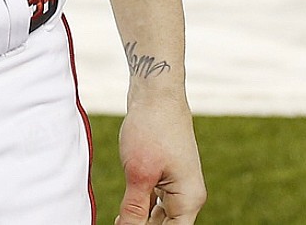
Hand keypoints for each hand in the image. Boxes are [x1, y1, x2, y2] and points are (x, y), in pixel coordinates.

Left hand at [113, 96, 204, 224]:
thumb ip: (133, 212)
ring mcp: (176, 185)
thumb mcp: (138, 176)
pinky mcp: (165, 176)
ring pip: (157, 219)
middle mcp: (187, 196)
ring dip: (138, 222)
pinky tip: (121, 215)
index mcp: (188, 200)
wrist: (156, 93)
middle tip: (117, 222)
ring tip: (117, 221)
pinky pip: (153, 203)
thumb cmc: (152, 129)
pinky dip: (138, 210)